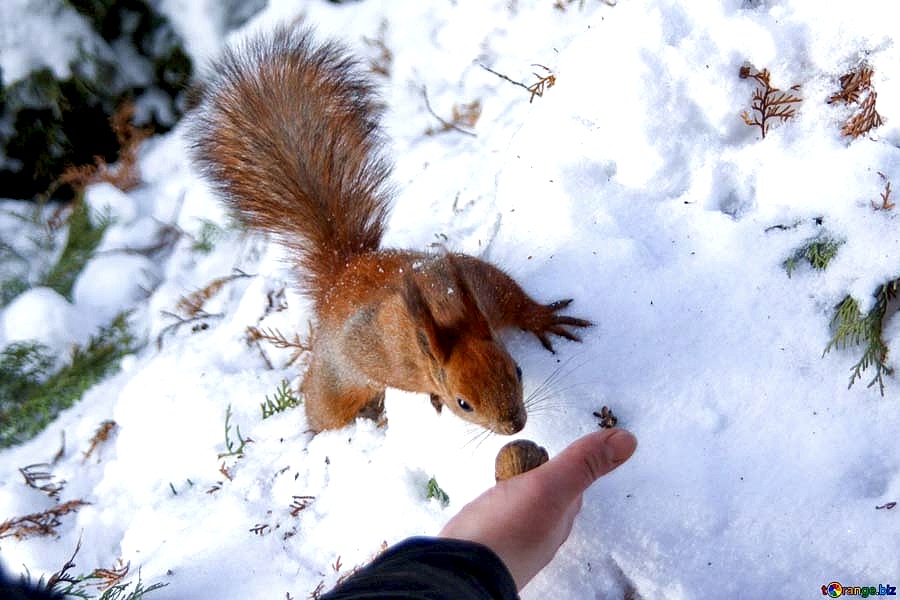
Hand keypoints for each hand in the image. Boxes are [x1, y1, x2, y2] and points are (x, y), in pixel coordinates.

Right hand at [439, 428, 636, 589]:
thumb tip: (628, 439)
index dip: (566, 465)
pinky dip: (495, 506)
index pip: (571, 485)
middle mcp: (540, 532)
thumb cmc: (506, 530)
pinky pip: (497, 517)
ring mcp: (514, 538)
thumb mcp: (549, 487)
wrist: (459, 570)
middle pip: (545, 495)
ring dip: (515, 489)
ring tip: (504, 476)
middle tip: (524, 457)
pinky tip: (486, 505)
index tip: (556, 450)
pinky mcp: (488, 542)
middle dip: (538, 475)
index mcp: (560, 519)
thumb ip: (582, 464)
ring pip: (520, 506)